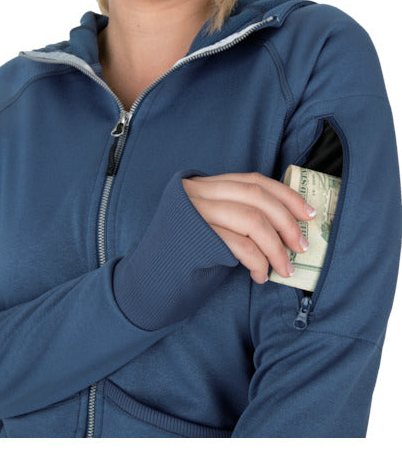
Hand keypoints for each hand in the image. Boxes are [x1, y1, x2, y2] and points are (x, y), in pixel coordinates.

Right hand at [182, 171, 315, 284]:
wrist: (151, 276)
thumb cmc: (187, 254)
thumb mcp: (214, 225)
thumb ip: (238, 215)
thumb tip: (286, 225)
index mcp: (206, 185)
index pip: (254, 181)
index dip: (286, 195)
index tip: (308, 214)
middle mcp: (199, 192)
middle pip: (256, 197)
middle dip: (286, 223)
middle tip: (301, 247)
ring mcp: (195, 212)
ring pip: (251, 220)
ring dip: (275, 248)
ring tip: (284, 269)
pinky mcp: (194, 236)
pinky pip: (238, 245)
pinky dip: (257, 261)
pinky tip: (260, 275)